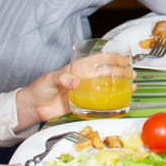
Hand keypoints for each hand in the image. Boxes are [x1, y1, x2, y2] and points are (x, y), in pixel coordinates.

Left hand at [13, 57, 131, 129]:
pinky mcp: (84, 104)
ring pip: (107, 86)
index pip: (98, 60)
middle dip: (122, 71)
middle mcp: (84, 79)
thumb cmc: (40, 89)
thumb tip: (74, 81)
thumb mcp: (49, 80)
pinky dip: (112, 101)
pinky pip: (101, 102)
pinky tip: (120, 101)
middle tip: (132, 74)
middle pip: (107, 72)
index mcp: (78, 69)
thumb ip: (62, 79)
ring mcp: (85, 91)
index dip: (112, 57)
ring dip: (121, 85)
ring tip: (132, 86)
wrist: (34, 108)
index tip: (124, 59)